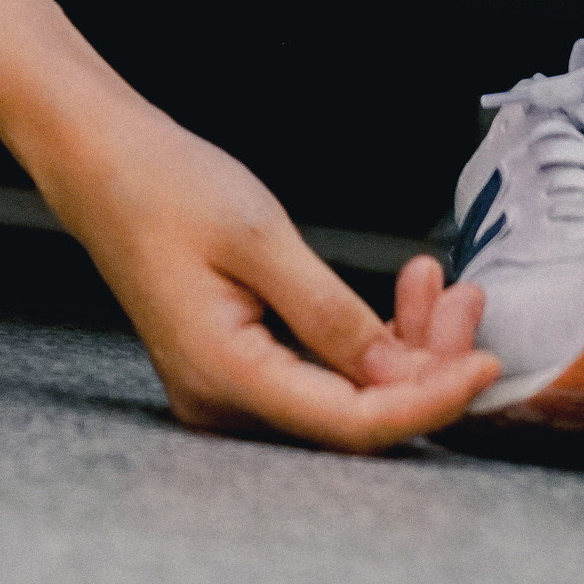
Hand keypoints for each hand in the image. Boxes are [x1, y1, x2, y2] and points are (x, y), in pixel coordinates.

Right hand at [36, 109, 498, 449]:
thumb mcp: (259, 237)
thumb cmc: (159, 185)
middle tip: (465, 299)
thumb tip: (396, 371)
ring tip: (436, 286)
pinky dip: (364, 339)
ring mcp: (227, 386)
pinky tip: (399, 297)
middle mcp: (222, 399)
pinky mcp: (237, 364)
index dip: (429, 400)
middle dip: (424, 363)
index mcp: (224, 375)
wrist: (98, 161)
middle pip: (353, 414)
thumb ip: (331, 313)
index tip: (485, 364)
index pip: (352, 423)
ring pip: (343, 394)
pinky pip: (319, 373)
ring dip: (401, 346)